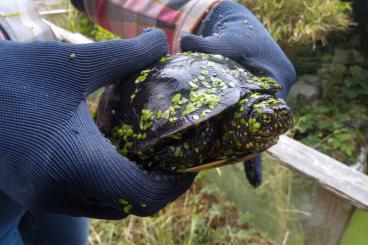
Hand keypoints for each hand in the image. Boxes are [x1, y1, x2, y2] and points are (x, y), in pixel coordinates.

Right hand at [0, 29, 194, 218]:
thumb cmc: (10, 76)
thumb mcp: (71, 62)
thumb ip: (125, 54)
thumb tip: (162, 39)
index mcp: (74, 164)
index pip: (143, 196)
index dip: (174, 184)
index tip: (188, 160)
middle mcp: (62, 192)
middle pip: (132, 205)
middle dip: (159, 183)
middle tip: (173, 152)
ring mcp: (48, 198)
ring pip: (112, 205)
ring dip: (136, 183)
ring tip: (150, 151)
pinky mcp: (40, 194)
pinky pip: (91, 199)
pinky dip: (112, 182)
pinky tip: (116, 153)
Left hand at [181, 1, 295, 186]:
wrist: (243, 30)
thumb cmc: (236, 34)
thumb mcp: (224, 39)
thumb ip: (206, 43)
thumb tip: (184, 41)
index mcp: (276, 75)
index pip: (270, 104)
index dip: (260, 123)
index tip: (253, 143)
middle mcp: (278, 91)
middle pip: (266, 121)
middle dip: (255, 140)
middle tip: (248, 169)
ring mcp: (269, 100)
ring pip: (260, 127)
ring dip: (251, 146)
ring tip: (253, 179)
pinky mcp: (257, 106)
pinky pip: (256, 130)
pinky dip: (252, 150)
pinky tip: (254, 180)